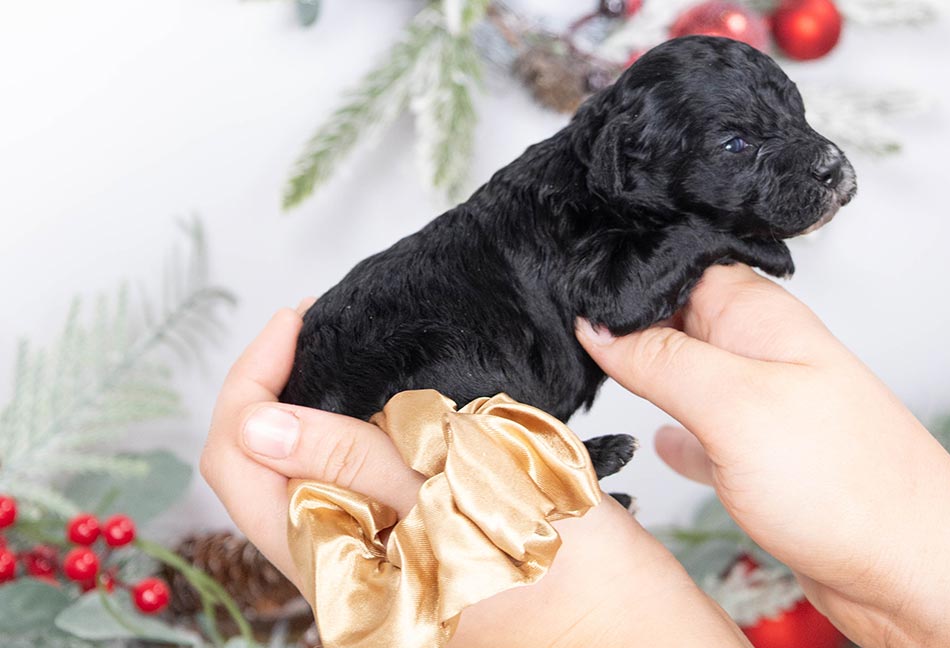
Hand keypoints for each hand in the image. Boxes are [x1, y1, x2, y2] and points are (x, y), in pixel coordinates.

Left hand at [200, 302, 749, 647]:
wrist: (632, 621)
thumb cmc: (565, 570)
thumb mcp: (459, 493)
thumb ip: (354, 459)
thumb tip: (259, 422)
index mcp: (335, 563)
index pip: (236, 464)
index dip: (253, 381)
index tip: (302, 320)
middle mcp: (339, 566)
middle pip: (257, 469)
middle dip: (276, 385)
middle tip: (319, 325)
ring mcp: (372, 557)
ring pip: (304, 471)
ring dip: (316, 405)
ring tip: (356, 351)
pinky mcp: (408, 546)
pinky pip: (353, 482)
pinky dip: (358, 430)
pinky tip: (398, 400)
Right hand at [576, 264, 949, 646]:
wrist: (915, 574)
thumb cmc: (850, 486)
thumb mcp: (734, 405)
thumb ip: (661, 359)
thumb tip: (599, 325)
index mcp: (760, 319)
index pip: (678, 266)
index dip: (626, 274)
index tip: (571, 288)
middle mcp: (763, 357)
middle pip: (681, 319)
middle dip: (629, 326)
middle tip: (568, 336)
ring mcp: (766, 411)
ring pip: (691, 379)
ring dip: (649, 378)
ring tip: (595, 375)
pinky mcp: (766, 463)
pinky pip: (710, 435)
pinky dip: (680, 436)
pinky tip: (659, 444)